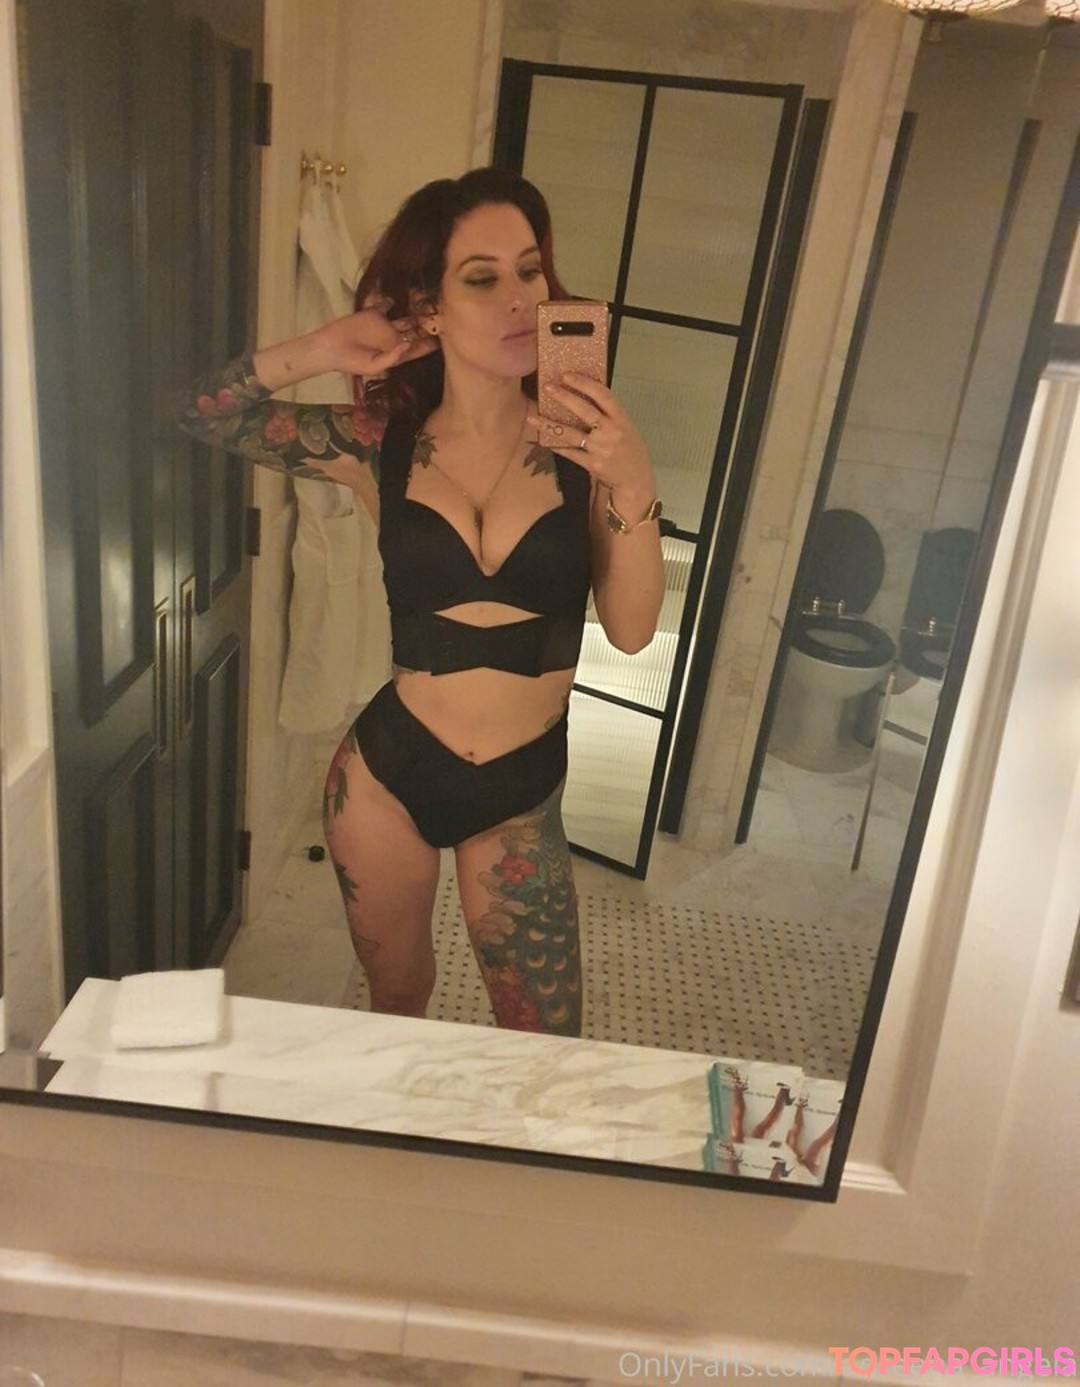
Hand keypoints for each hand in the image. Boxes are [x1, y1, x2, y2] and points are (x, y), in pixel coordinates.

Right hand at [318, 307, 437, 376]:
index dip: (429, 344)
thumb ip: (391, 358)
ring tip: (429, 305)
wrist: (330, 348)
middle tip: (441, 317)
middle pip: (415, 332)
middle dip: (427, 326)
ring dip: (416, 312)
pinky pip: (387, 304)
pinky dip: (395, 300)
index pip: (417, 349)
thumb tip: (405, 345)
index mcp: (396, 354)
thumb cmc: (352, 362)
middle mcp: (394, 339)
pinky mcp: (374, 313)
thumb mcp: (373, 367)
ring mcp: (385, 325)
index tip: (442, 337)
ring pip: (406, 318)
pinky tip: (407, 294)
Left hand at [527, 372, 654, 508]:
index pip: (602, 395)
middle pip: (584, 410)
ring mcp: (600, 449)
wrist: (636, 480)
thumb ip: (609, 414)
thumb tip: (584, 395)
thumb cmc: (630, 450)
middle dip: (565, 397)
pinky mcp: (592, 464)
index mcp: (621, 418)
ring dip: (550, 425)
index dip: (584, 383)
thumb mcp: (626, 427)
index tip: (567, 375)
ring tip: (532, 417)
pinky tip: (544, 439)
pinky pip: (570, 452)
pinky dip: (556, 445)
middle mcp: (611, 432)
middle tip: (548, 387)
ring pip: (571, 434)